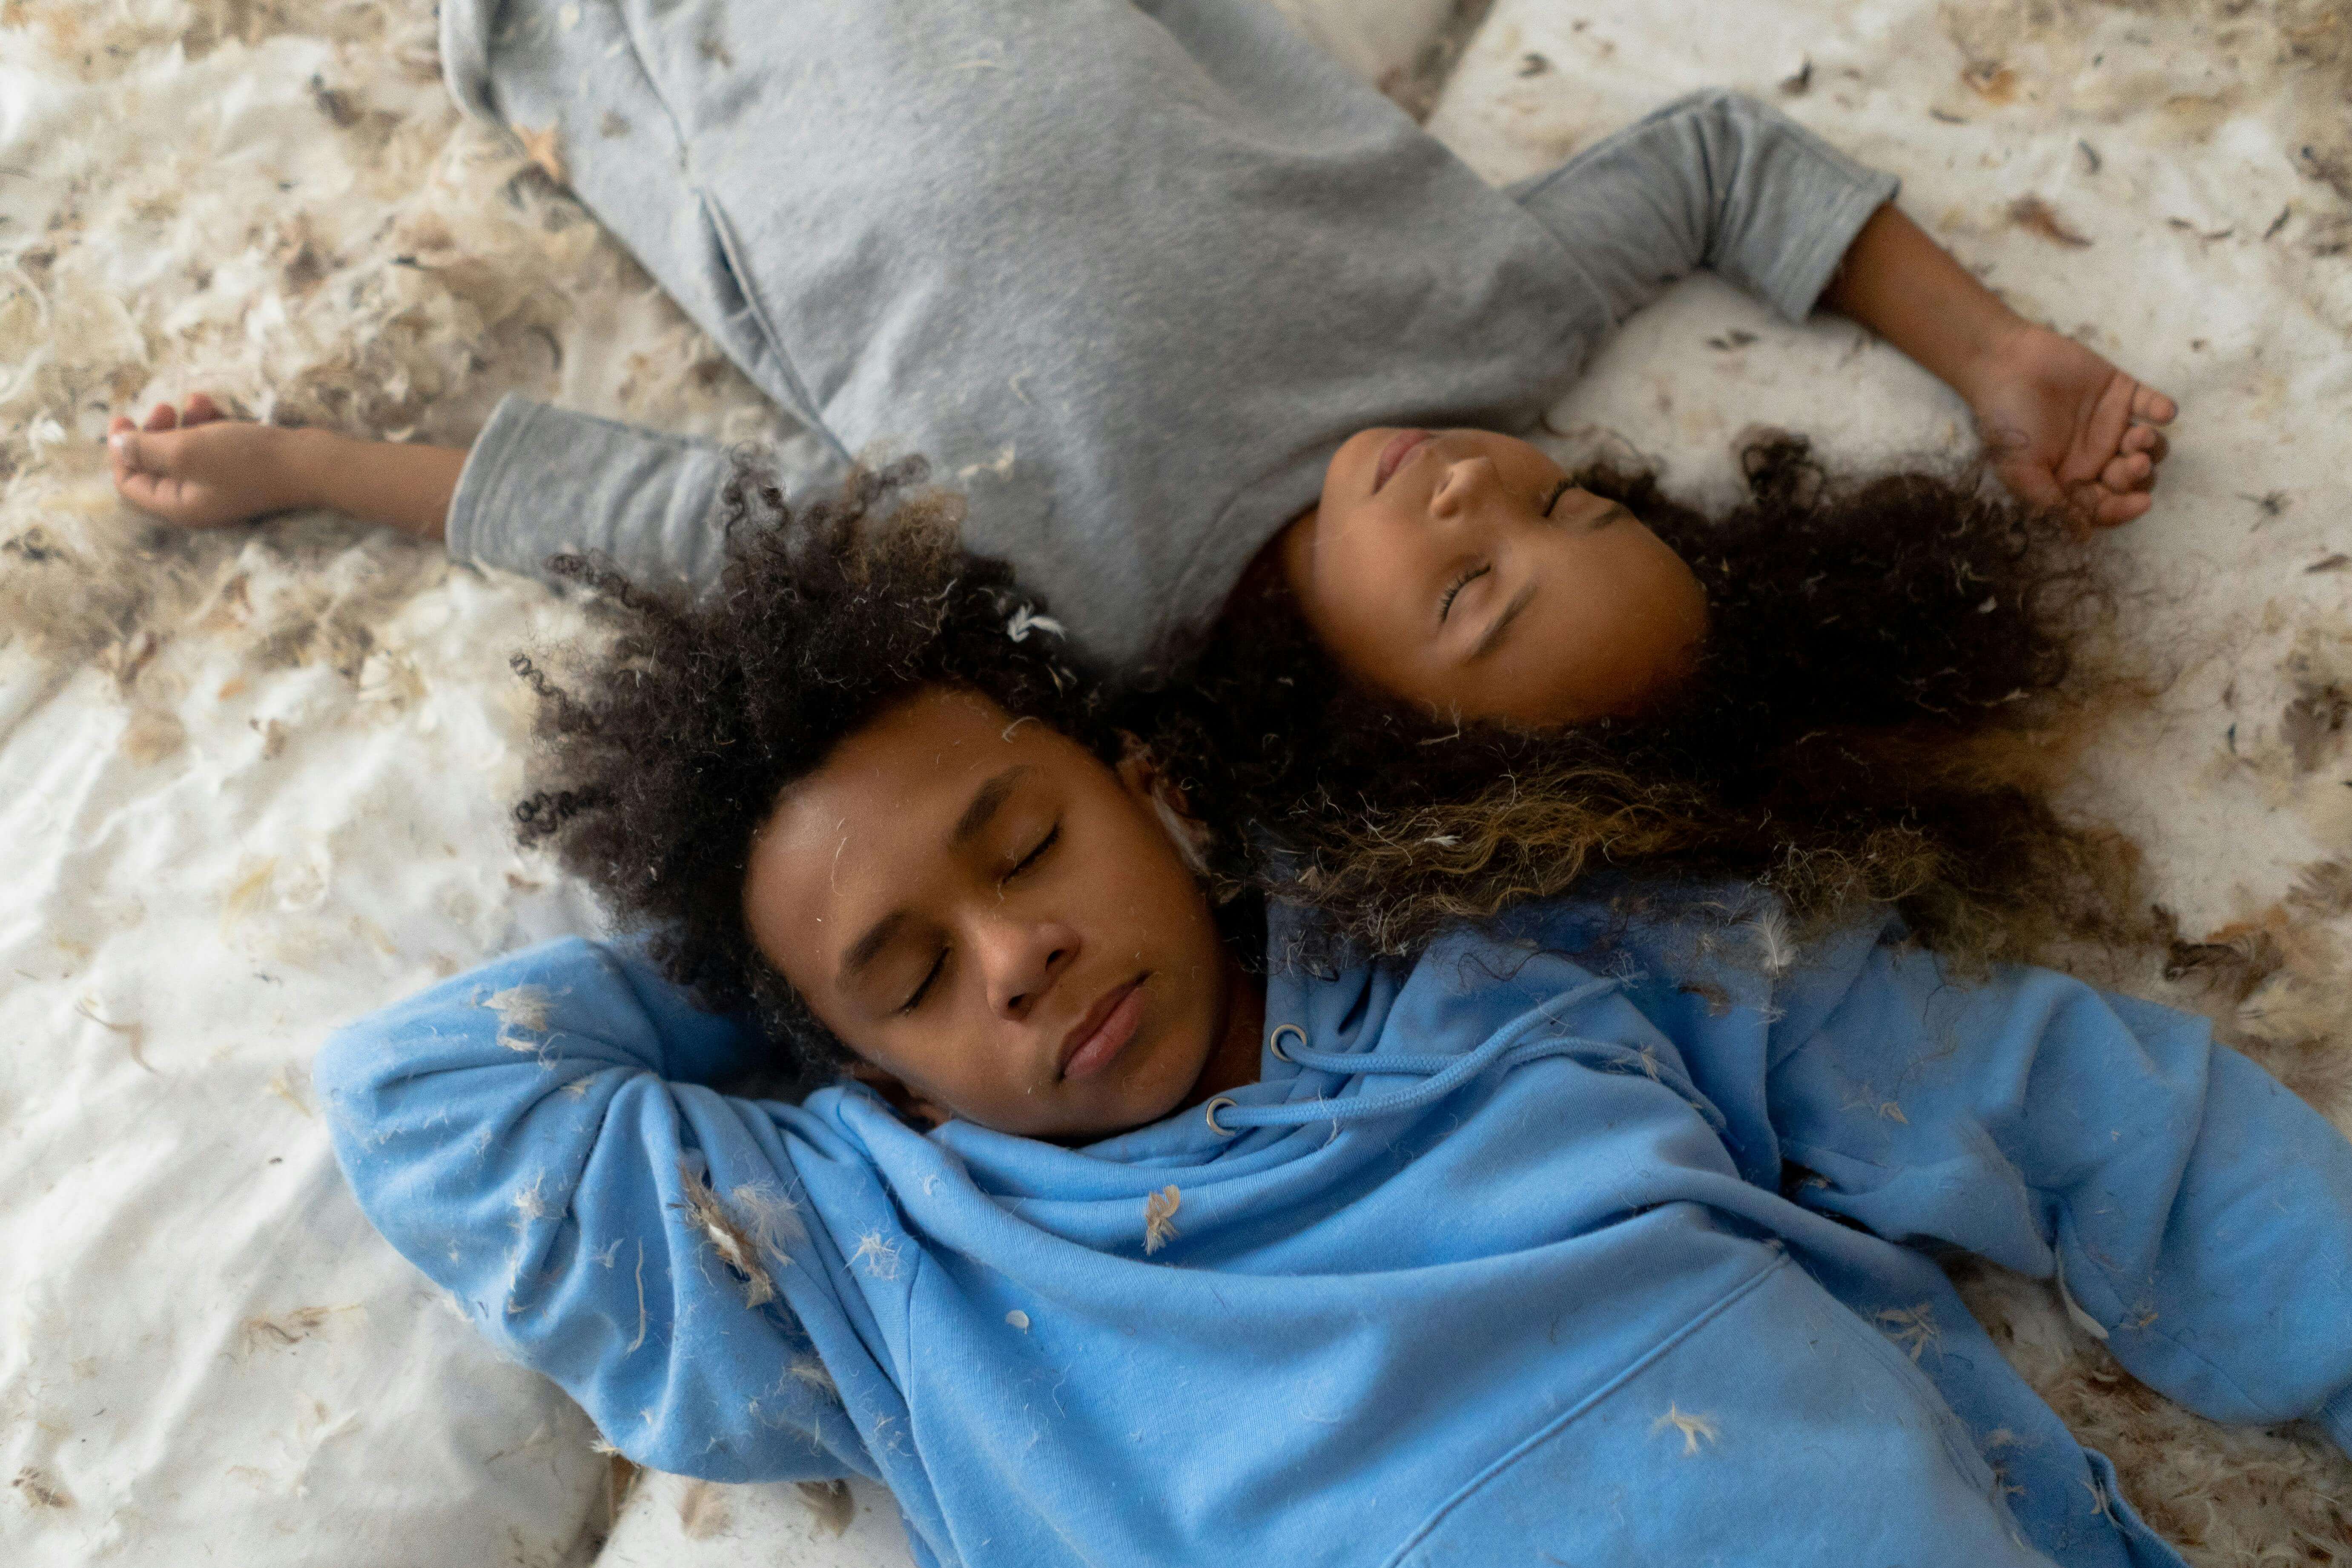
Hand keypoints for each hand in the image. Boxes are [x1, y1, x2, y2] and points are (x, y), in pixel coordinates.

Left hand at [106, 395, 317, 528]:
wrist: (309, 463)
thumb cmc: (247, 459)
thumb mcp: (187, 451)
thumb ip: (145, 449)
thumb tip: (116, 444)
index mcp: (179, 506)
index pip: (130, 484)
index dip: (121, 452)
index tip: (124, 418)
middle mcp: (196, 501)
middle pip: (155, 467)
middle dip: (153, 433)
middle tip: (162, 407)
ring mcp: (219, 486)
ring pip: (182, 453)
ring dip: (181, 424)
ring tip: (191, 401)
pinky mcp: (239, 470)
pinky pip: (209, 448)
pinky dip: (205, 426)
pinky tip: (210, 405)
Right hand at [1964, 326, 2174, 528]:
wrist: (2004, 364)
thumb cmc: (2006, 419)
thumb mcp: (2020, 469)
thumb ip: (2049, 502)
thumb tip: (2081, 535)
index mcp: (2070, 478)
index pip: (2104, 504)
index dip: (2124, 508)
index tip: (2141, 503)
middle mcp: (2094, 455)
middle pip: (2131, 478)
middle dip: (2137, 475)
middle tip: (2134, 462)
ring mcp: (2111, 423)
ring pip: (2149, 446)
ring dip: (2153, 446)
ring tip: (2138, 435)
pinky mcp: (2121, 392)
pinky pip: (2152, 405)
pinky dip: (2163, 410)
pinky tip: (2162, 413)